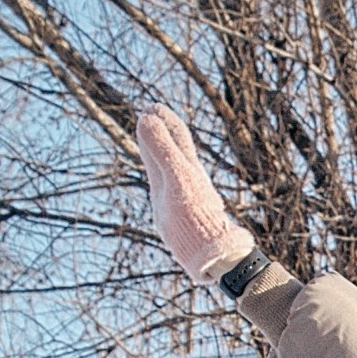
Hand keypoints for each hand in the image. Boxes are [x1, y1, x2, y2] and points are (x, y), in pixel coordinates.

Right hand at [136, 105, 256, 284]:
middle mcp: (185, 178)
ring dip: (161, 149)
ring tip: (152, 139)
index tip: (153, 106)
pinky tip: (159, 179)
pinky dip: (160, 172)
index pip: (177, 136)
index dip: (165, 120)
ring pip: (170, 164)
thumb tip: (146, 117)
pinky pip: (166, 184)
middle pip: (173, 147)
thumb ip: (162, 150)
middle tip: (150, 113)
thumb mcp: (176, 177)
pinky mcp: (175, 210)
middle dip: (162, 130)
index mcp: (187, 167)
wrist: (209, 251)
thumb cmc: (195, 215)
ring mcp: (181, 194)